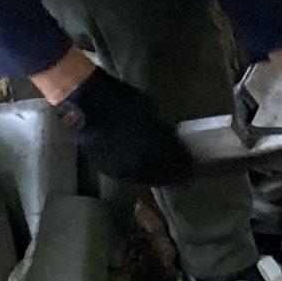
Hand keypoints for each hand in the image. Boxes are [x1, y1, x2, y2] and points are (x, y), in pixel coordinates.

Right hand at [54, 70, 194, 185]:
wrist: (88, 105)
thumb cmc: (122, 101)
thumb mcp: (150, 111)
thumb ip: (162, 130)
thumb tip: (170, 140)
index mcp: (155, 149)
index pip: (177, 165)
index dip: (186, 166)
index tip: (193, 166)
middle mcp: (141, 165)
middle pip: (162, 176)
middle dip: (173, 174)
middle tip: (181, 173)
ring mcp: (123, 170)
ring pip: (145, 179)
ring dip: (155, 176)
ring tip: (162, 172)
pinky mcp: (108, 170)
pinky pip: (129, 176)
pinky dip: (138, 173)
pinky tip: (142, 168)